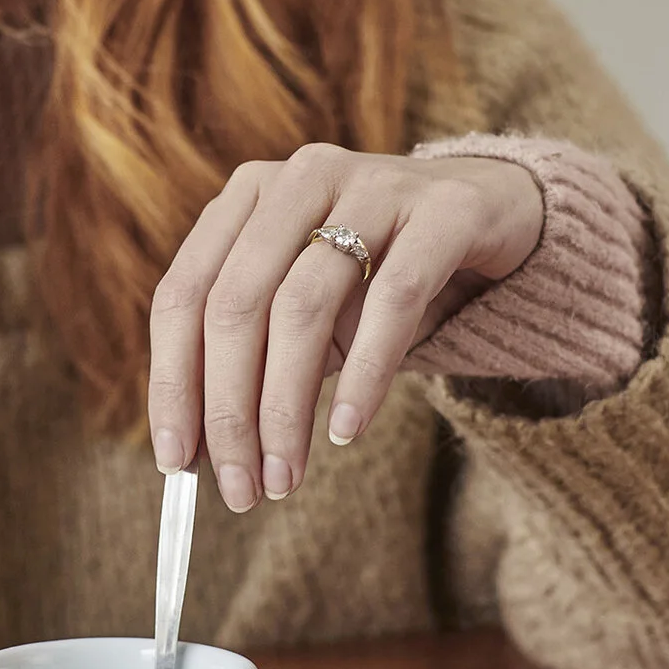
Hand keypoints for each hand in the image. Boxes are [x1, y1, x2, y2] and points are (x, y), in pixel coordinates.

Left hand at [147, 145, 544, 511]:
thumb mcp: (309, 310)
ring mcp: (373, 185)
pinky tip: (347, 428)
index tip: (174, 461)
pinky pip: (393, 302)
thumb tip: (202, 453)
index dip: (172, 383)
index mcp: (248, 197)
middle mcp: (300, 179)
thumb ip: (256, 361)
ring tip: (286, 474)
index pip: (183, 296)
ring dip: (286, 406)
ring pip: (303, 306)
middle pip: (235, 305)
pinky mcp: (444, 210)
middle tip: (238, 489)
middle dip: (229, 411)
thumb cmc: (382, 273)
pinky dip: (364, 374)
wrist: (496, 213)